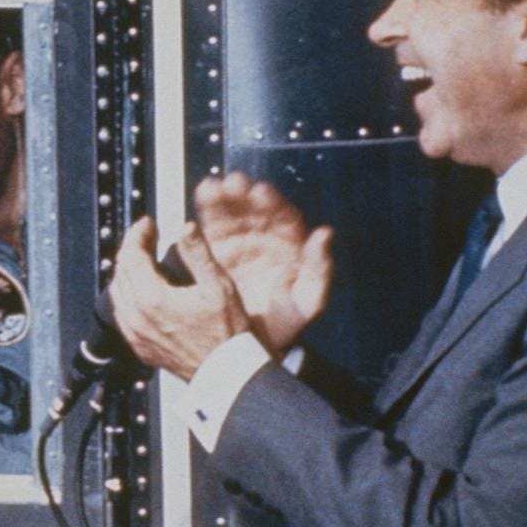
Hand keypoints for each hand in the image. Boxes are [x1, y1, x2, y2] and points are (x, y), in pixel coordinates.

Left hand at [109, 217, 250, 380]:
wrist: (225, 374)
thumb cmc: (226, 334)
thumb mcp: (218, 287)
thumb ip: (197, 253)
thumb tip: (185, 228)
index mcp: (152, 299)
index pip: (131, 255)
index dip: (137, 234)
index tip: (148, 224)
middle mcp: (136, 317)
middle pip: (120, 271)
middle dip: (132, 249)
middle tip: (149, 237)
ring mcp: (135, 334)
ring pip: (117, 292)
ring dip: (127, 271)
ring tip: (146, 260)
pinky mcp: (138, 346)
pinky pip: (121, 313)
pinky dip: (127, 295)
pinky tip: (144, 290)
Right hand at [194, 172, 333, 354]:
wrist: (255, 343)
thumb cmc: (287, 322)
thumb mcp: (308, 301)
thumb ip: (319, 268)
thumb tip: (324, 233)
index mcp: (289, 245)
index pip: (282, 216)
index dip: (272, 202)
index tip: (260, 192)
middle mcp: (264, 237)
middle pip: (254, 208)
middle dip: (244, 193)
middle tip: (233, 184)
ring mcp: (240, 240)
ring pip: (232, 211)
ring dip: (223, 196)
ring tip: (212, 186)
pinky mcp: (218, 248)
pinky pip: (212, 224)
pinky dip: (207, 207)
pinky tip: (202, 193)